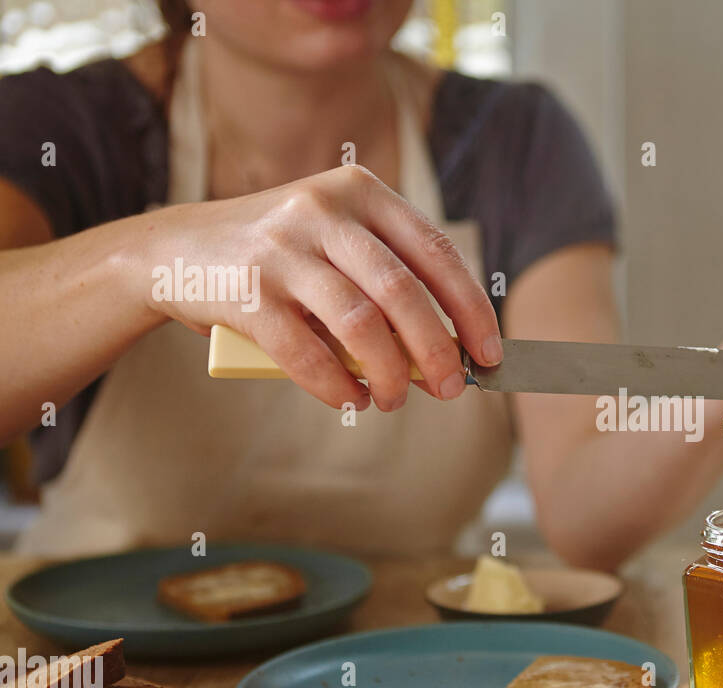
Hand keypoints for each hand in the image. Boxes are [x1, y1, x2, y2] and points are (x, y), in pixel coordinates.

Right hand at [140, 165, 501, 410]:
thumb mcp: (335, 244)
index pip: (435, 252)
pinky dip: (335, 386)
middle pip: (402, 290)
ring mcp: (281, 247)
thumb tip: (443, 354)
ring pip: (359, 322)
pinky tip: (350, 401)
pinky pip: (305, 351)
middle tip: (450, 389)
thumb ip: (386, 284)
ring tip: (393, 400)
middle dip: (436, 349)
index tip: (489, 352)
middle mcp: (322, 209)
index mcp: (360, 190)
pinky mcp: (244, 290)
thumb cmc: (278, 258)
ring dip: (388, 373)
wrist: (172, 252)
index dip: (470, 308)